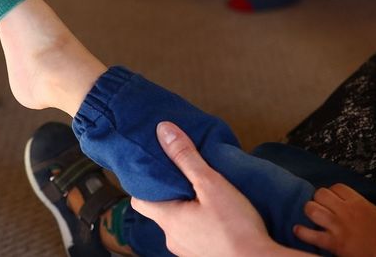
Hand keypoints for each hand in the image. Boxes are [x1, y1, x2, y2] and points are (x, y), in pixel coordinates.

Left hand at [131, 122, 283, 256]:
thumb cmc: (236, 227)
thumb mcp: (211, 183)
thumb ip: (186, 157)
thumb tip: (164, 131)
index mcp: (168, 220)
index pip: (139, 200)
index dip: (145, 182)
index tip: (158, 167)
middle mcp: (173, 239)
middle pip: (162, 210)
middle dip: (173, 192)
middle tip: (188, 174)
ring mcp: (188, 251)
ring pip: (180, 223)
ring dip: (189, 208)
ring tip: (207, 192)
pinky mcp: (204, 256)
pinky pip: (195, 235)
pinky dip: (202, 222)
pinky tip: (219, 214)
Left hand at [294, 184, 375, 256]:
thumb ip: (361, 205)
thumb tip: (349, 203)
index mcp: (358, 202)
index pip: (337, 187)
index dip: (332, 192)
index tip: (332, 198)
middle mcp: (346, 211)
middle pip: (321, 194)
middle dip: (318, 199)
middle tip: (320, 206)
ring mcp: (338, 227)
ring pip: (313, 209)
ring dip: (309, 211)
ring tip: (310, 216)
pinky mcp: (334, 243)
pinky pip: (311, 235)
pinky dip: (302, 232)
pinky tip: (298, 230)